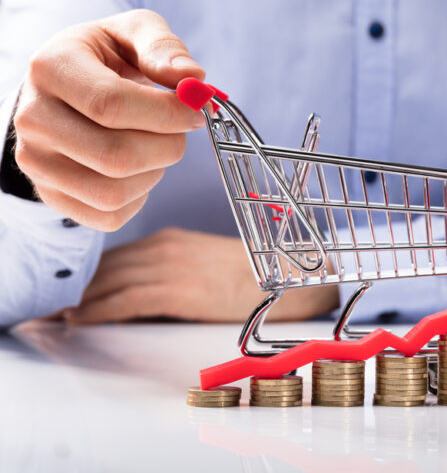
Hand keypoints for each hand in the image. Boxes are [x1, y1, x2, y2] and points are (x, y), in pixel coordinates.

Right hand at [12, 9, 206, 231]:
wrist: (67, 89)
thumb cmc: (107, 59)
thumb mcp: (132, 34)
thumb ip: (164, 48)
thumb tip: (193, 80)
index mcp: (51, 68)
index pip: (110, 104)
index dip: (166, 114)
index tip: (196, 110)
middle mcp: (33, 118)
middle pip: (115, 156)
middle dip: (167, 146)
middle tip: (181, 130)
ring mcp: (37, 162)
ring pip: (113, 193)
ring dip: (155, 173)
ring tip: (156, 145)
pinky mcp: (51, 195)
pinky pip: (108, 216)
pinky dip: (139, 198)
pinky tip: (139, 169)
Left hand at [63, 227, 339, 323]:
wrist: (282, 279)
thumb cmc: (248, 276)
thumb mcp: (203, 262)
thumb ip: (170, 269)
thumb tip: (138, 292)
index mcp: (171, 238)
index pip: (117, 254)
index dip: (88, 272)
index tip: (69, 287)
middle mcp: (165, 247)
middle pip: (107, 266)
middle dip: (78, 285)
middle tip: (52, 301)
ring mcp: (170, 267)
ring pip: (110, 282)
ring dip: (81, 299)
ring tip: (60, 314)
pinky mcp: (177, 289)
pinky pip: (125, 300)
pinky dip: (98, 310)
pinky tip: (81, 319)